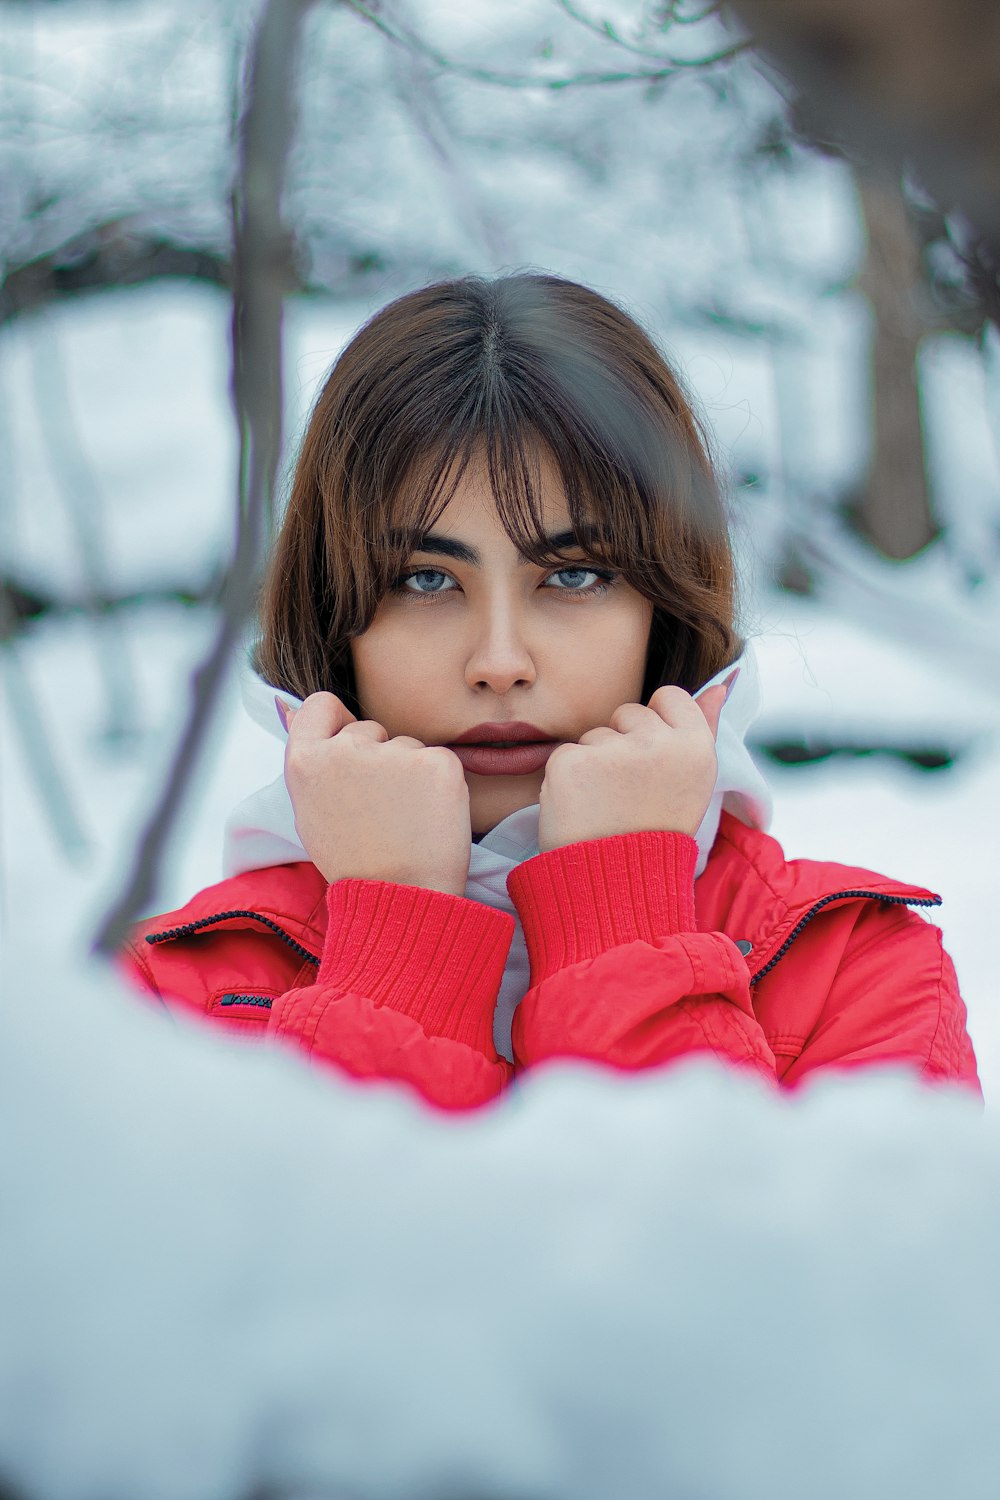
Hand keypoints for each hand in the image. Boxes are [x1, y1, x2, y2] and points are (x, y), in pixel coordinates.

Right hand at [280, 692, 472, 897]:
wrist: (401, 900)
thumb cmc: (355, 863)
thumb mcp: (312, 812)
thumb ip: (312, 763)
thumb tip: (294, 710)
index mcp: (306, 761)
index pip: (321, 705)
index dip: (337, 723)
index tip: (349, 749)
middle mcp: (347, 748)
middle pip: (369, 729)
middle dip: (377, 759)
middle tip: (380, 811)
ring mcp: (394, 752)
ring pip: (406, 746)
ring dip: (409, 773)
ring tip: (403, 821)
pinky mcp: (438, 762)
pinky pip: (438, 761)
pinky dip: (439, 785)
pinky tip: (429, 817)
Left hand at [536, 680, 729, 853]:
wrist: (617, 888)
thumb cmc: (657, 834)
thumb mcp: (693, 783)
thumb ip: (705, 727)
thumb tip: (718, 684)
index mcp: (696, 747)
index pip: (669, 696)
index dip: (657, 725)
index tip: (653, 761)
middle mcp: (658, 744)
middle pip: (628, 713)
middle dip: (623, 745)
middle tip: (630, 794)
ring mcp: (612, 752)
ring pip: (595, 735)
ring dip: (595, 764)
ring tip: (607, 807)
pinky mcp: (570, 763)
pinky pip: (565, 754)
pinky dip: (567, 780)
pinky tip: (582, 809)